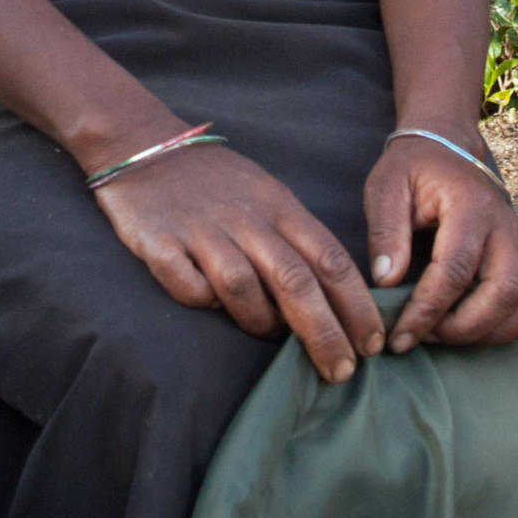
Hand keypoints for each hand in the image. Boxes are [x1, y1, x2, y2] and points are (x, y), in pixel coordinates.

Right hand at [95, 137, 386, 382]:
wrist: (145, 144)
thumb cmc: (218, 182)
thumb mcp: (269, 196)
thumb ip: (297, 242)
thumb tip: (334, 302)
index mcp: (280, 207)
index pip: (331, 260)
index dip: (356, 306)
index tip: (372, 344)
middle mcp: (245, 219)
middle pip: (295, 281)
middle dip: (324, 332)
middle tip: (342, 372)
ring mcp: (201, 230)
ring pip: (241, 286)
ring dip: (262, 321)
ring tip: (272, 339)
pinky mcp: (158, 242)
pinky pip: (185, 284)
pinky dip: (201, 300)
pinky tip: (209, 307)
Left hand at [367, 134, 517, 351]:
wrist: (446, 148)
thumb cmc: (414, 170)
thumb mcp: (386, 188)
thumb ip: (385, 232)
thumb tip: (387, 283)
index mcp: (471, 206)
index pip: (456, 270)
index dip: (426, 311)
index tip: (399, 337)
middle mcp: (505, 226)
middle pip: (505, 291)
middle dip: (464, 328)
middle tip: (425, 337)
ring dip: (493, 331)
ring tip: (449, 335)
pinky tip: (488, 328)